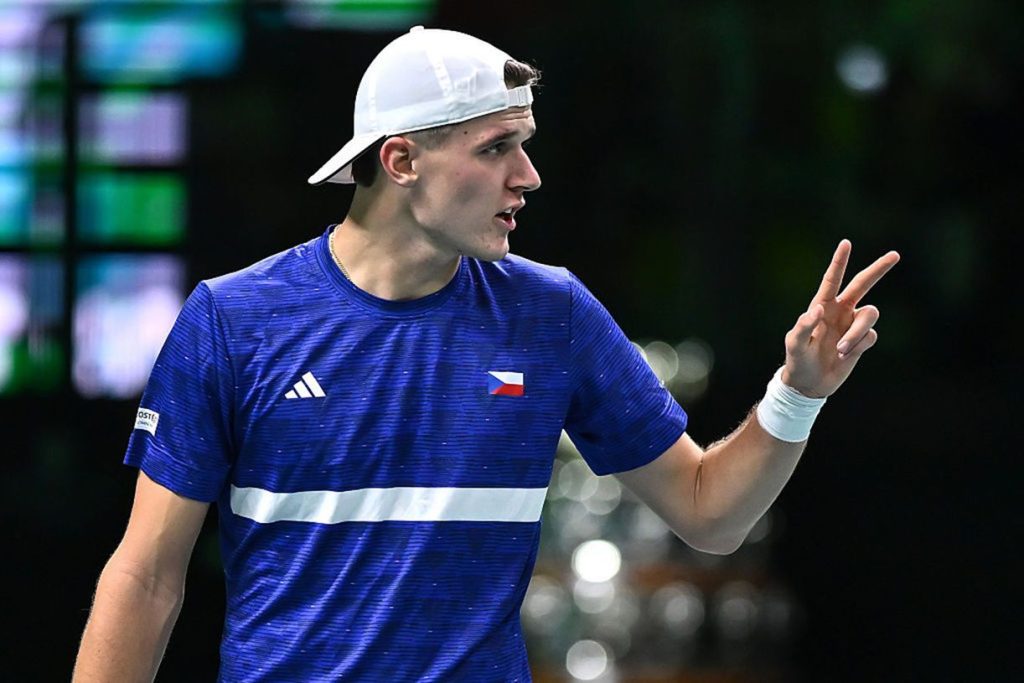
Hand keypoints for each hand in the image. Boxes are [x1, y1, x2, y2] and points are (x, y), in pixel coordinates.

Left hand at [781, 240, 899, 397]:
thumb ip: (803, 326)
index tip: (846, 243)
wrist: (809, 383)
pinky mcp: (862, 341)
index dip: (839, 262)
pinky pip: (870, 336)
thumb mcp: (794, 344)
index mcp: (822, 305)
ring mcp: (852, 325)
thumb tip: (818, 310)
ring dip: (856, 332)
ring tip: (839, 349)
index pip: (832, 279)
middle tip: (895, 255)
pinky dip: (858, 345)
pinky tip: (844, 355)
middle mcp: (841, 310)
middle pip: (863, 284)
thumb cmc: (797, 359)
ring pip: (870, 315)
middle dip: (878, 269)